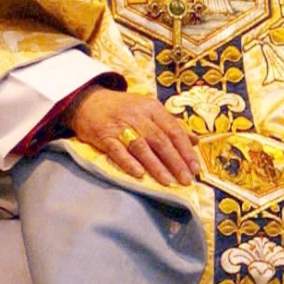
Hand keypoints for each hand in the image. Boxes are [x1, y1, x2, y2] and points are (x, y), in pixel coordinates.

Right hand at [61, 86, 199, 186]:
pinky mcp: (104, 136)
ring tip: (167, 182)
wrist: (88, 101)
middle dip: (175, 161)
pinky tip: (139, 174)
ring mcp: (120, 126)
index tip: (195, 168)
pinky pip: (117, 151)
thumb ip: (171, 125)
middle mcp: (138, 115)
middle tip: (185, 180)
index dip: (185, 150)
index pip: (173, 130)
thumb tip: (195, 141)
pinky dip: (129, 162)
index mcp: (152, 108)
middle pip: (160, 140)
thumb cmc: (123, 109)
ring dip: (156, 166)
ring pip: (141, 146)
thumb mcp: (149, 110)